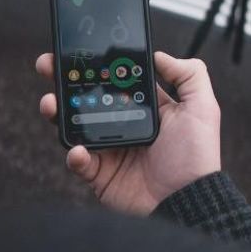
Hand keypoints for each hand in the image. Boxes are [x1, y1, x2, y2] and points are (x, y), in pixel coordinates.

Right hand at [35, 51, 221, 215]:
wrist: (188, 201)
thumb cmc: (197, 157)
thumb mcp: (202, 108)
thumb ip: (189, 75)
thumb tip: (159, 55)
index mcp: (147, 108)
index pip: (117, 81)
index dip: (98, 65)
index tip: (80, 50)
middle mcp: (126, 125)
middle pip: (89, 99)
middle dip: (66, 82)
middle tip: (48, 66)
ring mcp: (111, 150)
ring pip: (76, 126)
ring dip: (58, 112)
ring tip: (50, 103)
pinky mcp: (101, 175)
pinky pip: (79, 161)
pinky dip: (74, 154)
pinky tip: (78, 150)